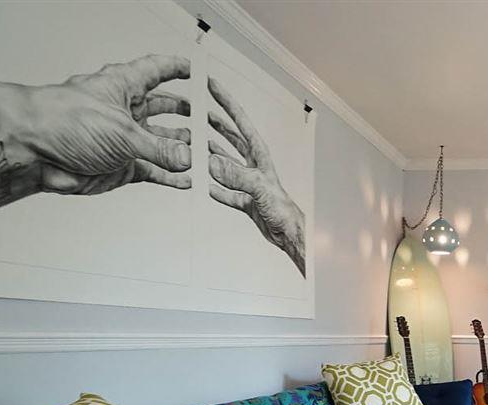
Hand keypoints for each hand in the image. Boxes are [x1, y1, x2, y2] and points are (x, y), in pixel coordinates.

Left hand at [0, 55, 192, 214]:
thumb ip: (159, 148)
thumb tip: (186, 157)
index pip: (157, 71)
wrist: (33, 151)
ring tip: (204, 151)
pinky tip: (185, 178)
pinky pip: (154, 171)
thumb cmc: (61, 121)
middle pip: (163, 108)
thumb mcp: (122, 132)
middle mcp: (124, 111)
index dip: (178, 69)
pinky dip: (170, 176)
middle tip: (209, 118)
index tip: (197, 71)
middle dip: (187, 113)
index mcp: (123, 87)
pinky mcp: (121, 165)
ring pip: (162, 142)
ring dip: (182, 148)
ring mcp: (124, 139)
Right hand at [206, 76, 305, 276]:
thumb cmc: (284, 211)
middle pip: (232, 138)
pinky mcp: (246, 200)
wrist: (290, 236)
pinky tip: (205, 184)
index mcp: (260, 156)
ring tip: (196, 142)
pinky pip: (226, 191)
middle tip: (199, 109)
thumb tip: (211, 162)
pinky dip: (216, 187)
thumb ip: (236, 174)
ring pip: (226, 163)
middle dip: (216, 123)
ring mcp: (249, 183)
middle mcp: (254, 166)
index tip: (212, 85)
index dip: (227, 102)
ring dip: (212, 153)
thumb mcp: (259, 188)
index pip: (240, 122)